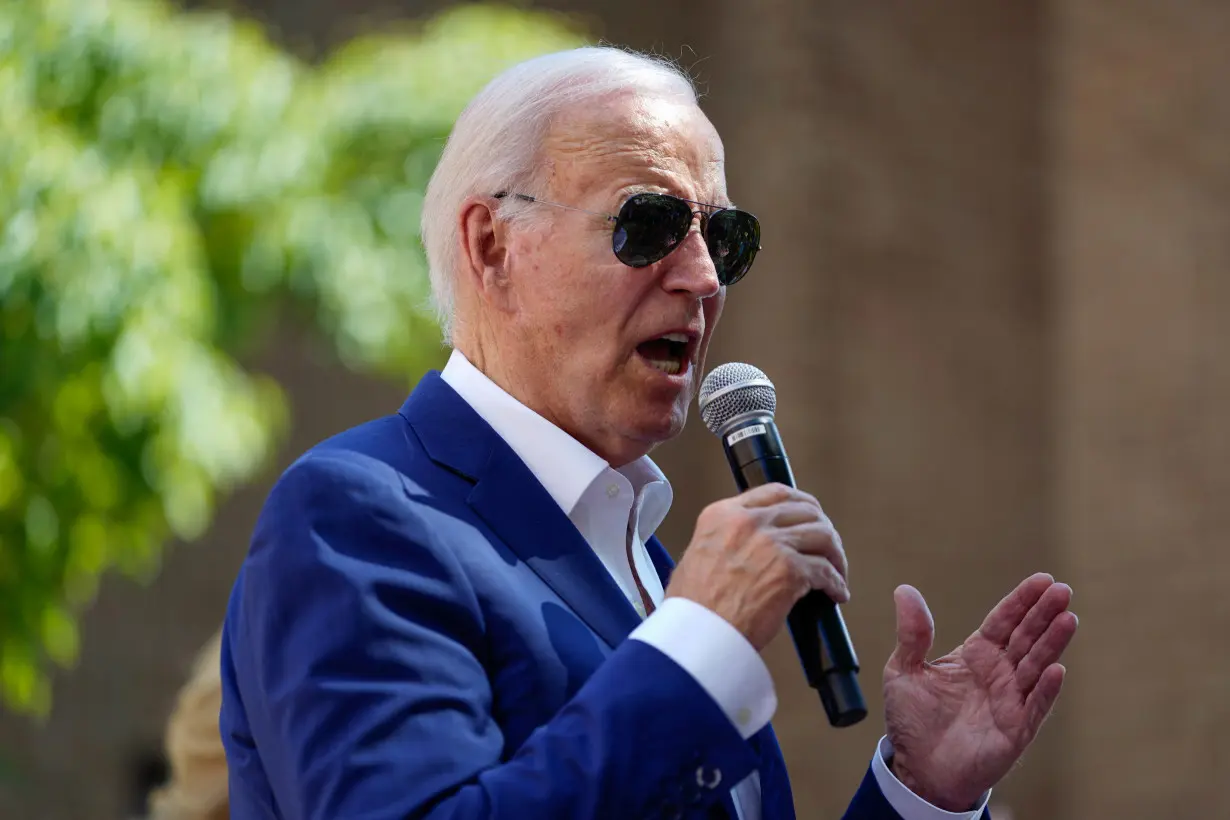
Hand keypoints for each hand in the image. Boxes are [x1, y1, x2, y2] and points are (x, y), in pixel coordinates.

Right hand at [665, 483, 848, 650]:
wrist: (698, 634)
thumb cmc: (693, 607)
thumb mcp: (696, 555)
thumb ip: (723, 540)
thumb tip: (745, 548)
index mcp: (723, 515)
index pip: (775, 493)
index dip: (801, 503)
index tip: (810, 515)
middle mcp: (749, 522)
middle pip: (805, 511)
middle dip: (823, 528)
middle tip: (827, 546)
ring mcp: (772, 544)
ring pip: (822, 535)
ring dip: (835, 555)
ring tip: (837, 571)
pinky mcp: (790, 571)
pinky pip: (826, 571)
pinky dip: (836, 582)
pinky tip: (837, 592)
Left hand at [884, 573, 1077, 811]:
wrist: (917, 769)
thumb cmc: (913, 720)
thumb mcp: (904, 670)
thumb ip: (912, 634)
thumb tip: (904, 590)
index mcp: (976, 654)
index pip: (1003, 621)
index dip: (1022, 601)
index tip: (1042, 579)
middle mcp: (999, 673)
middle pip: (1026, 637)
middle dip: (1044, 614)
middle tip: (1062, 589)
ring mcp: (1011, 700)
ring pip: (1036, 665)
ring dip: (1053, 643)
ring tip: (1068, 618)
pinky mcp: (1016, 730)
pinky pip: (1035, 706)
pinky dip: (1046, 689)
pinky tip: (1057, 669)